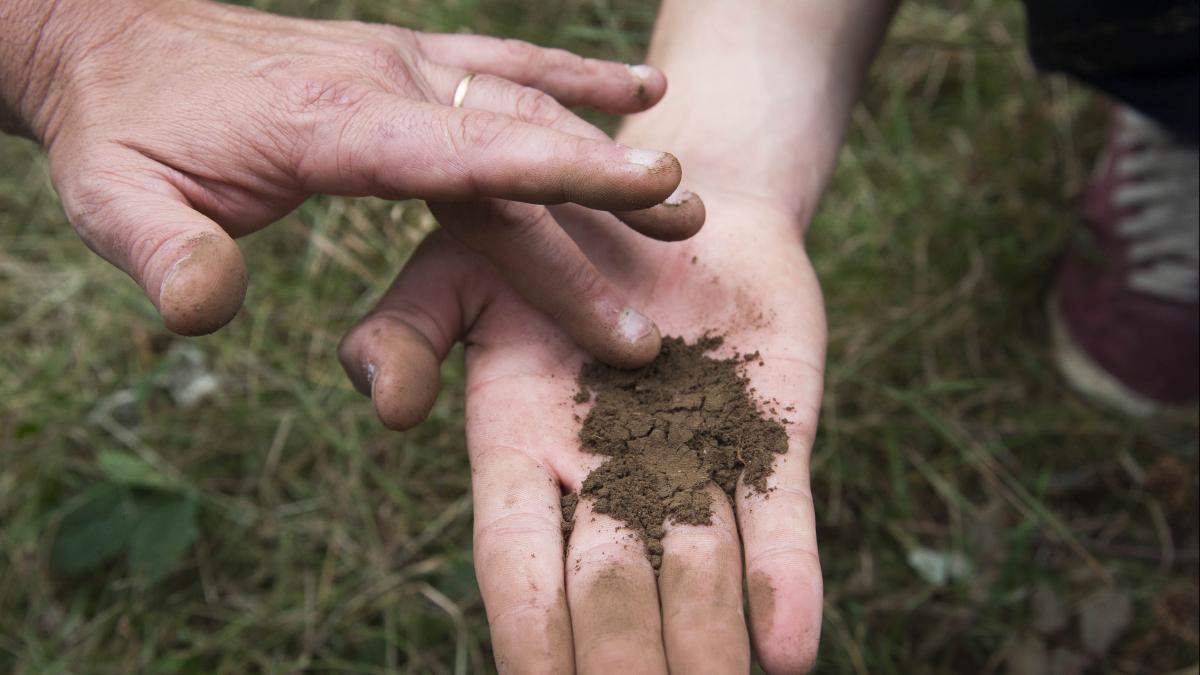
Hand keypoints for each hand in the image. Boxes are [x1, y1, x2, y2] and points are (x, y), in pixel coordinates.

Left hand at [3, 0, 699, 356]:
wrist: (111, 37)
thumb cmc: (125, 128)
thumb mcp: (113, 199)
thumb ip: (162, 254)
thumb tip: (207, 309)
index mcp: (333, 124)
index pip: (465, 148)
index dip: (558, 166)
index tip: (644, 183)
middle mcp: (386, 83)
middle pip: (514, 141)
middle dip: (603, 192)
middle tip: (687, 236)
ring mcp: (402, 63)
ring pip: (526, 100)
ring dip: (607, 144)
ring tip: (684, 193)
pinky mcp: (405, 59)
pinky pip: (506, 63)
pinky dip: (576, 76)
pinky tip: (640, 89)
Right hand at [339, 189, 825, 671]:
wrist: (670, 186)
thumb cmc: (548, 227)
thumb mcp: (458, 265)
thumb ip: (408, 331)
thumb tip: (385, 404)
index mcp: (523, 448)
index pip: (517, 563)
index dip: (528, 636)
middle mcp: (609, 473)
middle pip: (610, 589)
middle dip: (621, 662)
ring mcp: (693, 456)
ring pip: (698, 569)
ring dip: (704, 646)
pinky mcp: (769, 433)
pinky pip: (777, 517)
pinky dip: (785, 582)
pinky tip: (789, 652)